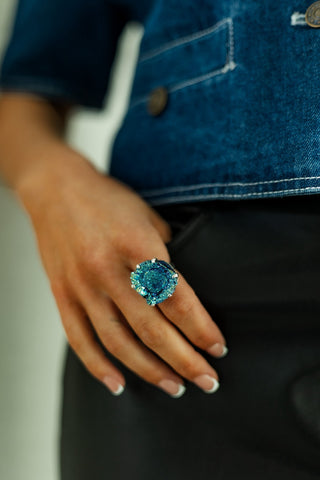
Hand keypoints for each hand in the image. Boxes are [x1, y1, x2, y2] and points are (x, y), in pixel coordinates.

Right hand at [18, 151, 227, 397]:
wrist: (56, 189)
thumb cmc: (108, 201)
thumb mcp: (148, 217)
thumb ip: (166, 256)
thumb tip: (186, 296)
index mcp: (136, 245)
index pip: (176, 299)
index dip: (201, 328)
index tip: (218, 348)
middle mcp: (107, 269)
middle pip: (152, 328)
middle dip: (185, 360)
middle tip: (208, 381)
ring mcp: (81, 285)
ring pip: (118, 341)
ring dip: (150, 370)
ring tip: (175, 388)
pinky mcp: (62, 294)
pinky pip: (80, 338)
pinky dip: (99, 366)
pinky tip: (119, 384)